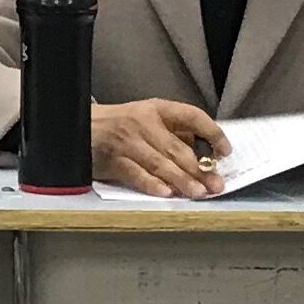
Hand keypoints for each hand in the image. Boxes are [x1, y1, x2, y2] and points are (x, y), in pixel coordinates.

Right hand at [88, 97, 225, 198]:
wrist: (79, 127)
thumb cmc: (119, 125)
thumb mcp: (147, 118)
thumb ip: (173, 132)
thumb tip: (205, 153)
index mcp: (157, 109)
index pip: (191, 116)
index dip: (212, 132)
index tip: (225, 150)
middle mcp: (143, 123)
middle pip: (177, 147)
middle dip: (199, 168)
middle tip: (215, 183)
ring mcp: (127, 143)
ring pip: (160, 164)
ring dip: (181, 180)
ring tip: (198, 192)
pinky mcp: (114, 161)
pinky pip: (136, 175)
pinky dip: (152, 185)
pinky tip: (167, 193)